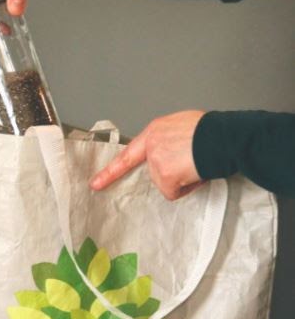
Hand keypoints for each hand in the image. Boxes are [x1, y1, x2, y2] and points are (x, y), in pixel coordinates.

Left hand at [89, 111, 205, 200]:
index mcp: (154, 132)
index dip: (110, 172)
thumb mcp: (181, 126)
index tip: (95, 184)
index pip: (127, 155)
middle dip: (171, 172)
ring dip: (181, 179)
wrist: (222, 137)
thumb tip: (171, 151)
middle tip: (189, 161)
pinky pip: (173, 192)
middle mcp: (151, 147)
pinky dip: (186, 187)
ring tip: (196, 164)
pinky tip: (196, 173)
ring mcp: (156, 163)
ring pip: (166, 183)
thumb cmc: (210, 130)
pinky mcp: (165, 177)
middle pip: (154, 172)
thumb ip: (167, 139)